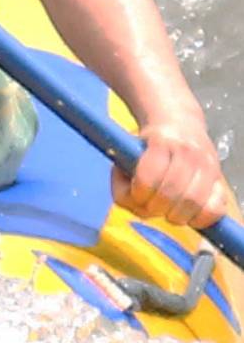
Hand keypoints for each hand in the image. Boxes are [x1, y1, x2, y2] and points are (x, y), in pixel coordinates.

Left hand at [114, 109, 234, 232]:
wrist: (181, 123)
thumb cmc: (149, 146)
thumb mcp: (127, 154)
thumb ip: (122, 182)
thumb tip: (134, 204)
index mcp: (161, 140)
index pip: (149, 175)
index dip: (139, 192)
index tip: (136, 194)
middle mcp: (188, 151)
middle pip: (171, 192)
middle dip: (156, 207)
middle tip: (152, 206)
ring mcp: (208, 166)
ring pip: (193, 202)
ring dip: (175, 215)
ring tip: (168, 211)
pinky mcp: (220, 181)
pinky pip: (215, 209)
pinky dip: (200, 219)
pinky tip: (188, 215)